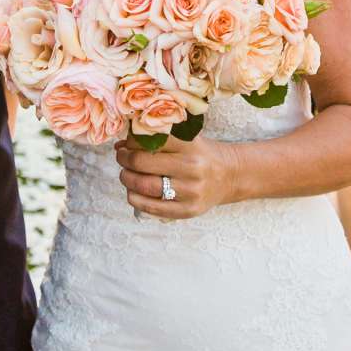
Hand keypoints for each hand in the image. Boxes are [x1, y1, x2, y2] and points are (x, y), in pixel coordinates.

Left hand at [114, 131, 237, 219]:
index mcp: (190, 145)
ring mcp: (190, 191)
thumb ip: (157, 139)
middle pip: (141, 162)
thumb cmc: (201, 155)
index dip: (131, 141)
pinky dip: (134, 198)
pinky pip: (151, 207)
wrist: (230, 176)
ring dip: (126, 178)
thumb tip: (120, 145)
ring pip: (143, 186)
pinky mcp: (188, 210)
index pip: (150, 140)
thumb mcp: (187, 139)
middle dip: (124, 159)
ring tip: (126, 174)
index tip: (127, 143)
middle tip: (122, 157)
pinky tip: (132, 192)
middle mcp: (191, 167)